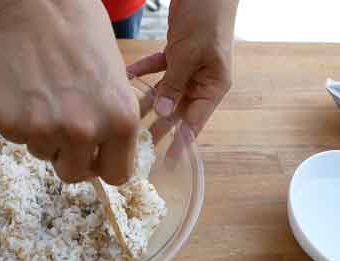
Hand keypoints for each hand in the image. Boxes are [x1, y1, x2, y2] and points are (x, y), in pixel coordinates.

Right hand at [0, 0, 138, 184]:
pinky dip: (18, 120)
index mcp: (120, 120)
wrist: (34, 5)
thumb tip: (105, 153)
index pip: (116, 175)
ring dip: (42, 134)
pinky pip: (16, 138)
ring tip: (43, 95)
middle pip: (73, 174)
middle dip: (68, 156)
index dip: (103, 165)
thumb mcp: (116, 80)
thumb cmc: (80, 32)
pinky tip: (23, 90)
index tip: (94, 156)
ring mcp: (43, 129)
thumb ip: (113, 122)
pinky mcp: (8, 123)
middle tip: (62, 126)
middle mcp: (83, 131)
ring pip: (42, 154)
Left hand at [128, 0, 237, 154]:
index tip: (168, 162)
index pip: (196, 122)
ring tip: (126, 121)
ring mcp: (189, 66)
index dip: (182, 143)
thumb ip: (175, 84)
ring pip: (165, 91)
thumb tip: (163, 113)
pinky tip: (126, 79)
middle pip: (178, 111)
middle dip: (159, 127)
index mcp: (213, 86)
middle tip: (137, 148)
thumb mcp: (190, 55)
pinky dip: (143, 73)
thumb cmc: (206, 18)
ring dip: (148, 103)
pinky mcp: (177, 51)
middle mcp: (201, 80)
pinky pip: (158, 68)